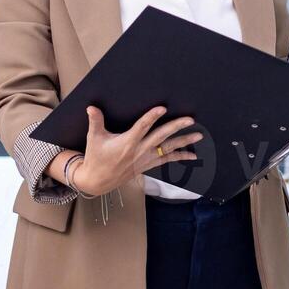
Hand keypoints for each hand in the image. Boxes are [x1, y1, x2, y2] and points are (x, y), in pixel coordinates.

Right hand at [71, 105, 201, 195]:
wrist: (98, 181)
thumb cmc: (96, 157)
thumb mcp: (94, 138)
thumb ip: (95, 121)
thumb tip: (91, 107)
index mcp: (127, 142)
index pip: (142, 127)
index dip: (152, 117)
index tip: (162, 108)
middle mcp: (139, 150)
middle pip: (161, 137)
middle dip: (176, 127)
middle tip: (190, 119)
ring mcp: (146, 159)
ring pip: (168, 149)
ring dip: (184, 142)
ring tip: (198, 136)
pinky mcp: (148, 165)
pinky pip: (167, 160)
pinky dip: (180, 156)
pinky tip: (192, 155)